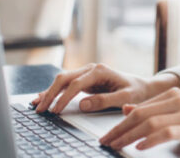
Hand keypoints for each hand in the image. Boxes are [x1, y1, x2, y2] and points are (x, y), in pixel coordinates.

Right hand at [32, 63, 172, 113]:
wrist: (142, 86)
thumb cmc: (135, 91)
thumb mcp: (125, 97)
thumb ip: (105, 100)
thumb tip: (83, 104)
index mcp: (100, 71)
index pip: (76, 84)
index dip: (64, 98)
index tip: (55, 110)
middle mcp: (91, 69)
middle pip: (64, 78)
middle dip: (50, 93)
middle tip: (41, 109)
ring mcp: (86, 73)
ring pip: (62, 80)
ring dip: (49, 92)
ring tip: (37, 105)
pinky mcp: (84, 80)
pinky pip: (66, 84)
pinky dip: (54, 91)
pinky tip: (43, 97)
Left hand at [99, 87, 179, 156]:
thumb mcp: (179, 113)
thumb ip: (154, 110)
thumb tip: (127, 110)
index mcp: (173, 94)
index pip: (139, 108)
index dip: (120, 123)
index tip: (107, 135)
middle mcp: (178, 99)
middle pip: (141, 114)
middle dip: (120, 130)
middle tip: (106, 142)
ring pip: (150, 122)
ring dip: (129, 136)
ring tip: (117, 146)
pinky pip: (167, 132)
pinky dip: (150, 140)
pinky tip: (139, 147)